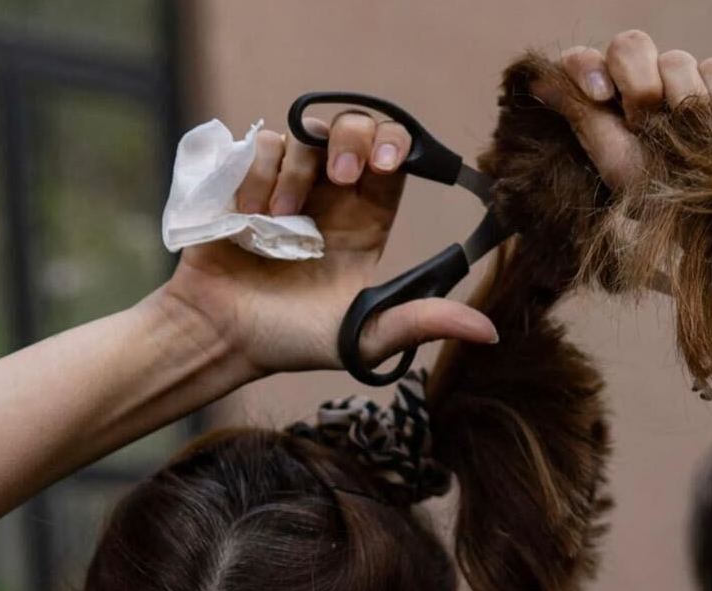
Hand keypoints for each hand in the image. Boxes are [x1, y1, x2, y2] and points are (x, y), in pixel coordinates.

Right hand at [163, 112, 496, 376]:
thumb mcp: (364, 336)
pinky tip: (251, 216)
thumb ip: (422, 323)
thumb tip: (489, 332)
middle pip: (357, 128)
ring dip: (297, 173)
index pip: (395, 160)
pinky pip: (263, 145)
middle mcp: (330, 197)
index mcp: (365, 222)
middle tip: (341, 177)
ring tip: (278, 221)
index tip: (388, 163)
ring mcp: (287, 185)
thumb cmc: (292, 341)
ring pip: (307, 134)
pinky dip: (260, 175)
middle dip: (354, 138)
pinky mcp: (246, 181)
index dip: (396, 148)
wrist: (222, 338)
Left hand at [531, 32, 711, 190]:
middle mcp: (638, 81)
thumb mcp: (604, 155)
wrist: (697, 213)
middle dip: (639, 84)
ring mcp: (679, 79)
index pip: (583, 59)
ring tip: (683, 140)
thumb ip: (576, 110)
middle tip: (645, 123)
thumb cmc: (643, 189)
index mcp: (604, 95)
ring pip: (677, 58)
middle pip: (631, 45)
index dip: (589, 68)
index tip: (601, 96)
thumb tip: (535, 81)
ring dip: (680, 100)